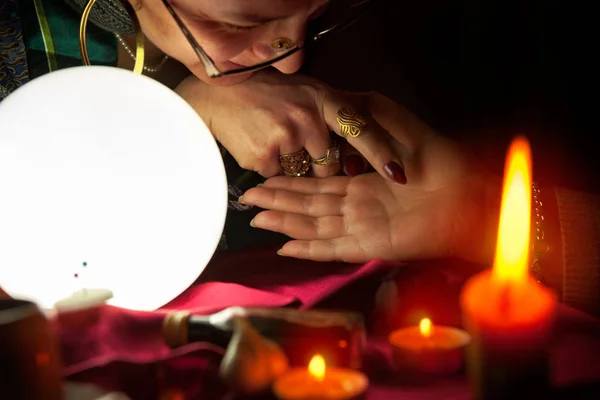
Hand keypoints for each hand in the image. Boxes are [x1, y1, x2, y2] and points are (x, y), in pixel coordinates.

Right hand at [175, 70, 405, 182]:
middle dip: (320, 165)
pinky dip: (271, 168)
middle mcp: (309, 119)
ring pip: (304, 175)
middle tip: (295, 143)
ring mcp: (287, 139)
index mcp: (324, 101)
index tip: (397, 173)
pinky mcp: (266, 157)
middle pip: (330, 164)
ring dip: (293, 166)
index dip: (380, 153)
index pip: (361, 129)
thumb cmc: (268, 93)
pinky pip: (279, 178)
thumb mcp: (308, 92)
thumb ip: (332, 114)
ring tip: (273, 139)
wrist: (221, 94)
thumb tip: (354, 147)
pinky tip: (259, 145)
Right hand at [240, 93, 501, 264]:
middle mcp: (355, 206)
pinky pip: (334, 247)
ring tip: (258, 221)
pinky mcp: (372, 244)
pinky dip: (310, 249)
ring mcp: (361, 226)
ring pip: (314, 226)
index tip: (260, 179)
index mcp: (359, 183)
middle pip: (307, 206)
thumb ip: (360, 125)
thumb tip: (330, 113)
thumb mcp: (391, 126)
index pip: (314, 186)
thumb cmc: (431, 154)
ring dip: (285, 223)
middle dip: (276, 203)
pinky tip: (287, 248)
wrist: (463, 185)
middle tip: (247, 202)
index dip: (287, 184)